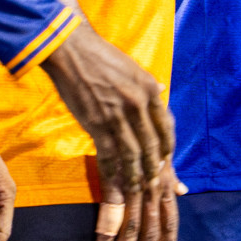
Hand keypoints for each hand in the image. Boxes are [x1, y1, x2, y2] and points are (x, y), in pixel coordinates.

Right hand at [38, 21, 172, 240]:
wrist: (72, 50)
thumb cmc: (102, 58)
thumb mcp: (134, 68)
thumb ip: (147, 86)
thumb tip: (161, 91)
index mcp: (150, 90)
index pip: (166, 125)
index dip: (168, 146)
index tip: (168, 160)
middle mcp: (139, 104)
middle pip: (152, 144)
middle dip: (155, 167)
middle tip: (156, 184)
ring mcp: (118, 116)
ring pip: (133, 153)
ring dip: (136, 174)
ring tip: (139, 189)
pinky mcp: (96, 124)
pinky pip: (109, 154)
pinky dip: (114, 170)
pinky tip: (117, 181)